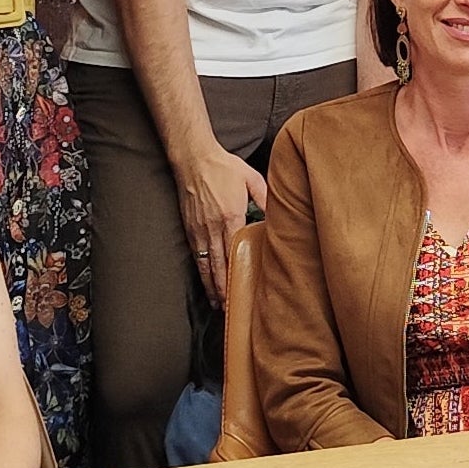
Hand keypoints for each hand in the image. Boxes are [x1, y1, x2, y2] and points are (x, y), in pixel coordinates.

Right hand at [177, 145, 264, 306]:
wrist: (193, 158)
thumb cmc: (223, 167)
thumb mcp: (251, 178)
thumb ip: (266, 197)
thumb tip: (279, 213)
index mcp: (231, 216)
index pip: (234, 253)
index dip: (237, 275)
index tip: (243, 291)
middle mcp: (213, 227)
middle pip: (218, 266)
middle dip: (223, 289)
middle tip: (229, 309)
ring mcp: (198, 229)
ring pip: (205, 265)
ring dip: (211, 286)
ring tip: (217, 303)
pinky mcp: (189, 228)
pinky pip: (195, 256)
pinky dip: (200, 273)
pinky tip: (205, 282)